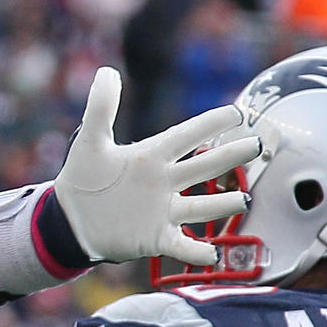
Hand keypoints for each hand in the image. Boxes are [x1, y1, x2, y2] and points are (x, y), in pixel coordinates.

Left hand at [51, 69, 261, 266]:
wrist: (70, 220)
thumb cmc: (83, 179)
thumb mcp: (89, 142)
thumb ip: (100, 108)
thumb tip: (106, 71)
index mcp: (151, 156)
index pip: (185, 136)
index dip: (209, 124)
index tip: (237, 112)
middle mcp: (165, 182)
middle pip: (203, 167)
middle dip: (229, 157)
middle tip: (256, 144)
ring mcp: (164, 211)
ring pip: (202, 207)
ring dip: (222, 204)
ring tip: (243, 200)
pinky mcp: (157, 237)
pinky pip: (183, 245)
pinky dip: (197, 251)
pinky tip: (212, 254)